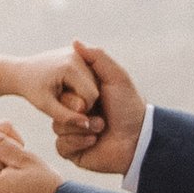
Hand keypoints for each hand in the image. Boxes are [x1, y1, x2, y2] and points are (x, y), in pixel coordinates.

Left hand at [8, 44, 99, 127]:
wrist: (21, 71)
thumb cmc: (31, 89)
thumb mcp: (45, 105)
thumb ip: (65, 116)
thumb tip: (87, 125)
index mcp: (70, 66)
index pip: (92, 95)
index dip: (83, 108)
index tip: (66, 109)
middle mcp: (78, 55)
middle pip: (96, 87)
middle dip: (83, 99)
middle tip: (63, 101)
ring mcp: (79, 52)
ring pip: (96, 82)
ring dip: (83, 92)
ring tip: (64, 93)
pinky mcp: (79, 54)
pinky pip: (91, 75)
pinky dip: (82, 85)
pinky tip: (68, 87)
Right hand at [50, 37, 143, 176]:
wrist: (137, 140)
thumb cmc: (128, 107)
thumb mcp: (115, 77)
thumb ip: (97, 57)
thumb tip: (75, 41)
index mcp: (84, 97)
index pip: (62, 91)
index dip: (71, 94)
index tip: (88, 98)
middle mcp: (77, 113)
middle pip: (56, 109)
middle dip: (76, 112)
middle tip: (95, 114)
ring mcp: (74, 132)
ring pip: (57, 127)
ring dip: (80, 128)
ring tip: (100, 128)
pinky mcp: (74, 151)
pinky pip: (61, 145)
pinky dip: (78, 142)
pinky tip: (94, 141)